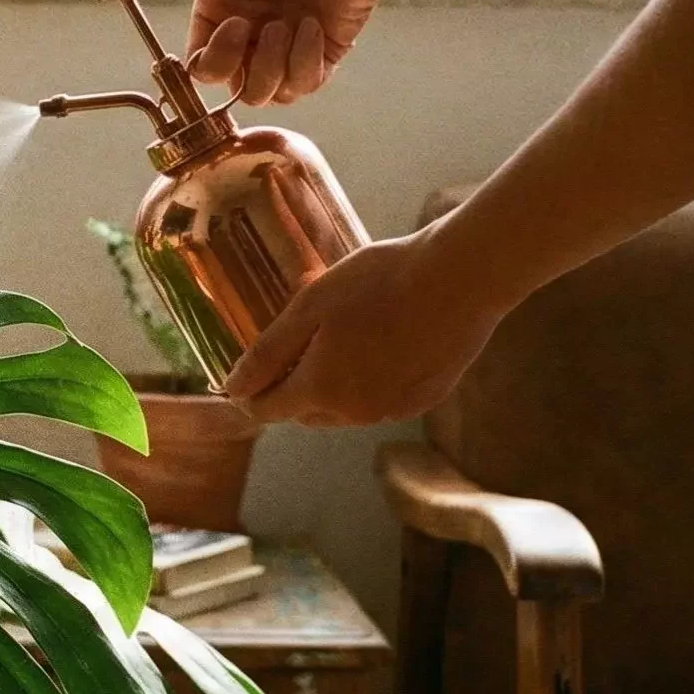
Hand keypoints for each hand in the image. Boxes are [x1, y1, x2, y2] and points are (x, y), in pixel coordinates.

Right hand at [94, 0, 393, 105]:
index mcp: (219, 11)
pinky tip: (316, 25)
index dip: (212, 58)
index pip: (200, 65)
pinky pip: (302, 88)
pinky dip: (307, 60)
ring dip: (278, 61)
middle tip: (260, 25)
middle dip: (245, 61)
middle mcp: (249, 34)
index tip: (233, 27)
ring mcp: (285, 49)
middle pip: (228, 87)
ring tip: (296, 21)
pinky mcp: (321, 60)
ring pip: (265, 94)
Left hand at [222, 229, 505, 426]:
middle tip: (303, 340)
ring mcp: (392, 411)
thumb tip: (233, 389)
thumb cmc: (379, 282)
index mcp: (320, 389)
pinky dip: (372, 383)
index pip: (268, 409)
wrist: (460, 280)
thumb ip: (269, 352)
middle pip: (305, 412)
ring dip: (334, 387)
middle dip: (294, 386)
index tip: (248, 374)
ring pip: (344, 410)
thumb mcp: (311, 306)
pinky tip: (385, 344)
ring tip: (346, 337)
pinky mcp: (423, 401)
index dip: (252, 393)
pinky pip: (381, 402)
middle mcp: (355, 413)